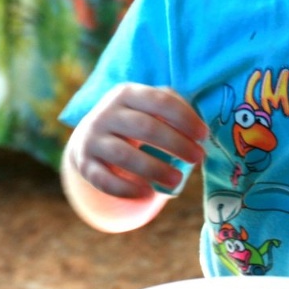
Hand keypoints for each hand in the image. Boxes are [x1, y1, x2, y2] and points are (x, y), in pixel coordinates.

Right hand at [68, 83, 205, 201]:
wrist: (91, 138)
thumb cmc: (134, 122)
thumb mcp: (150, 107)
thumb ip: (174, 109)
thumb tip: (199, 131)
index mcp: (126, 94)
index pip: (159, 101)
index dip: (184, 118)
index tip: (204, 136)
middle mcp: (106, 113)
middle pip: (145, 128)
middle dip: (176, 144)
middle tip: (198, 158)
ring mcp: (92, 139)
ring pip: (124, 155)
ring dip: (155, 169)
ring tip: (177, 181)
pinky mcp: (84, 165)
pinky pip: (104, 180)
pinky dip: (127, 189)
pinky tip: (148, 194)